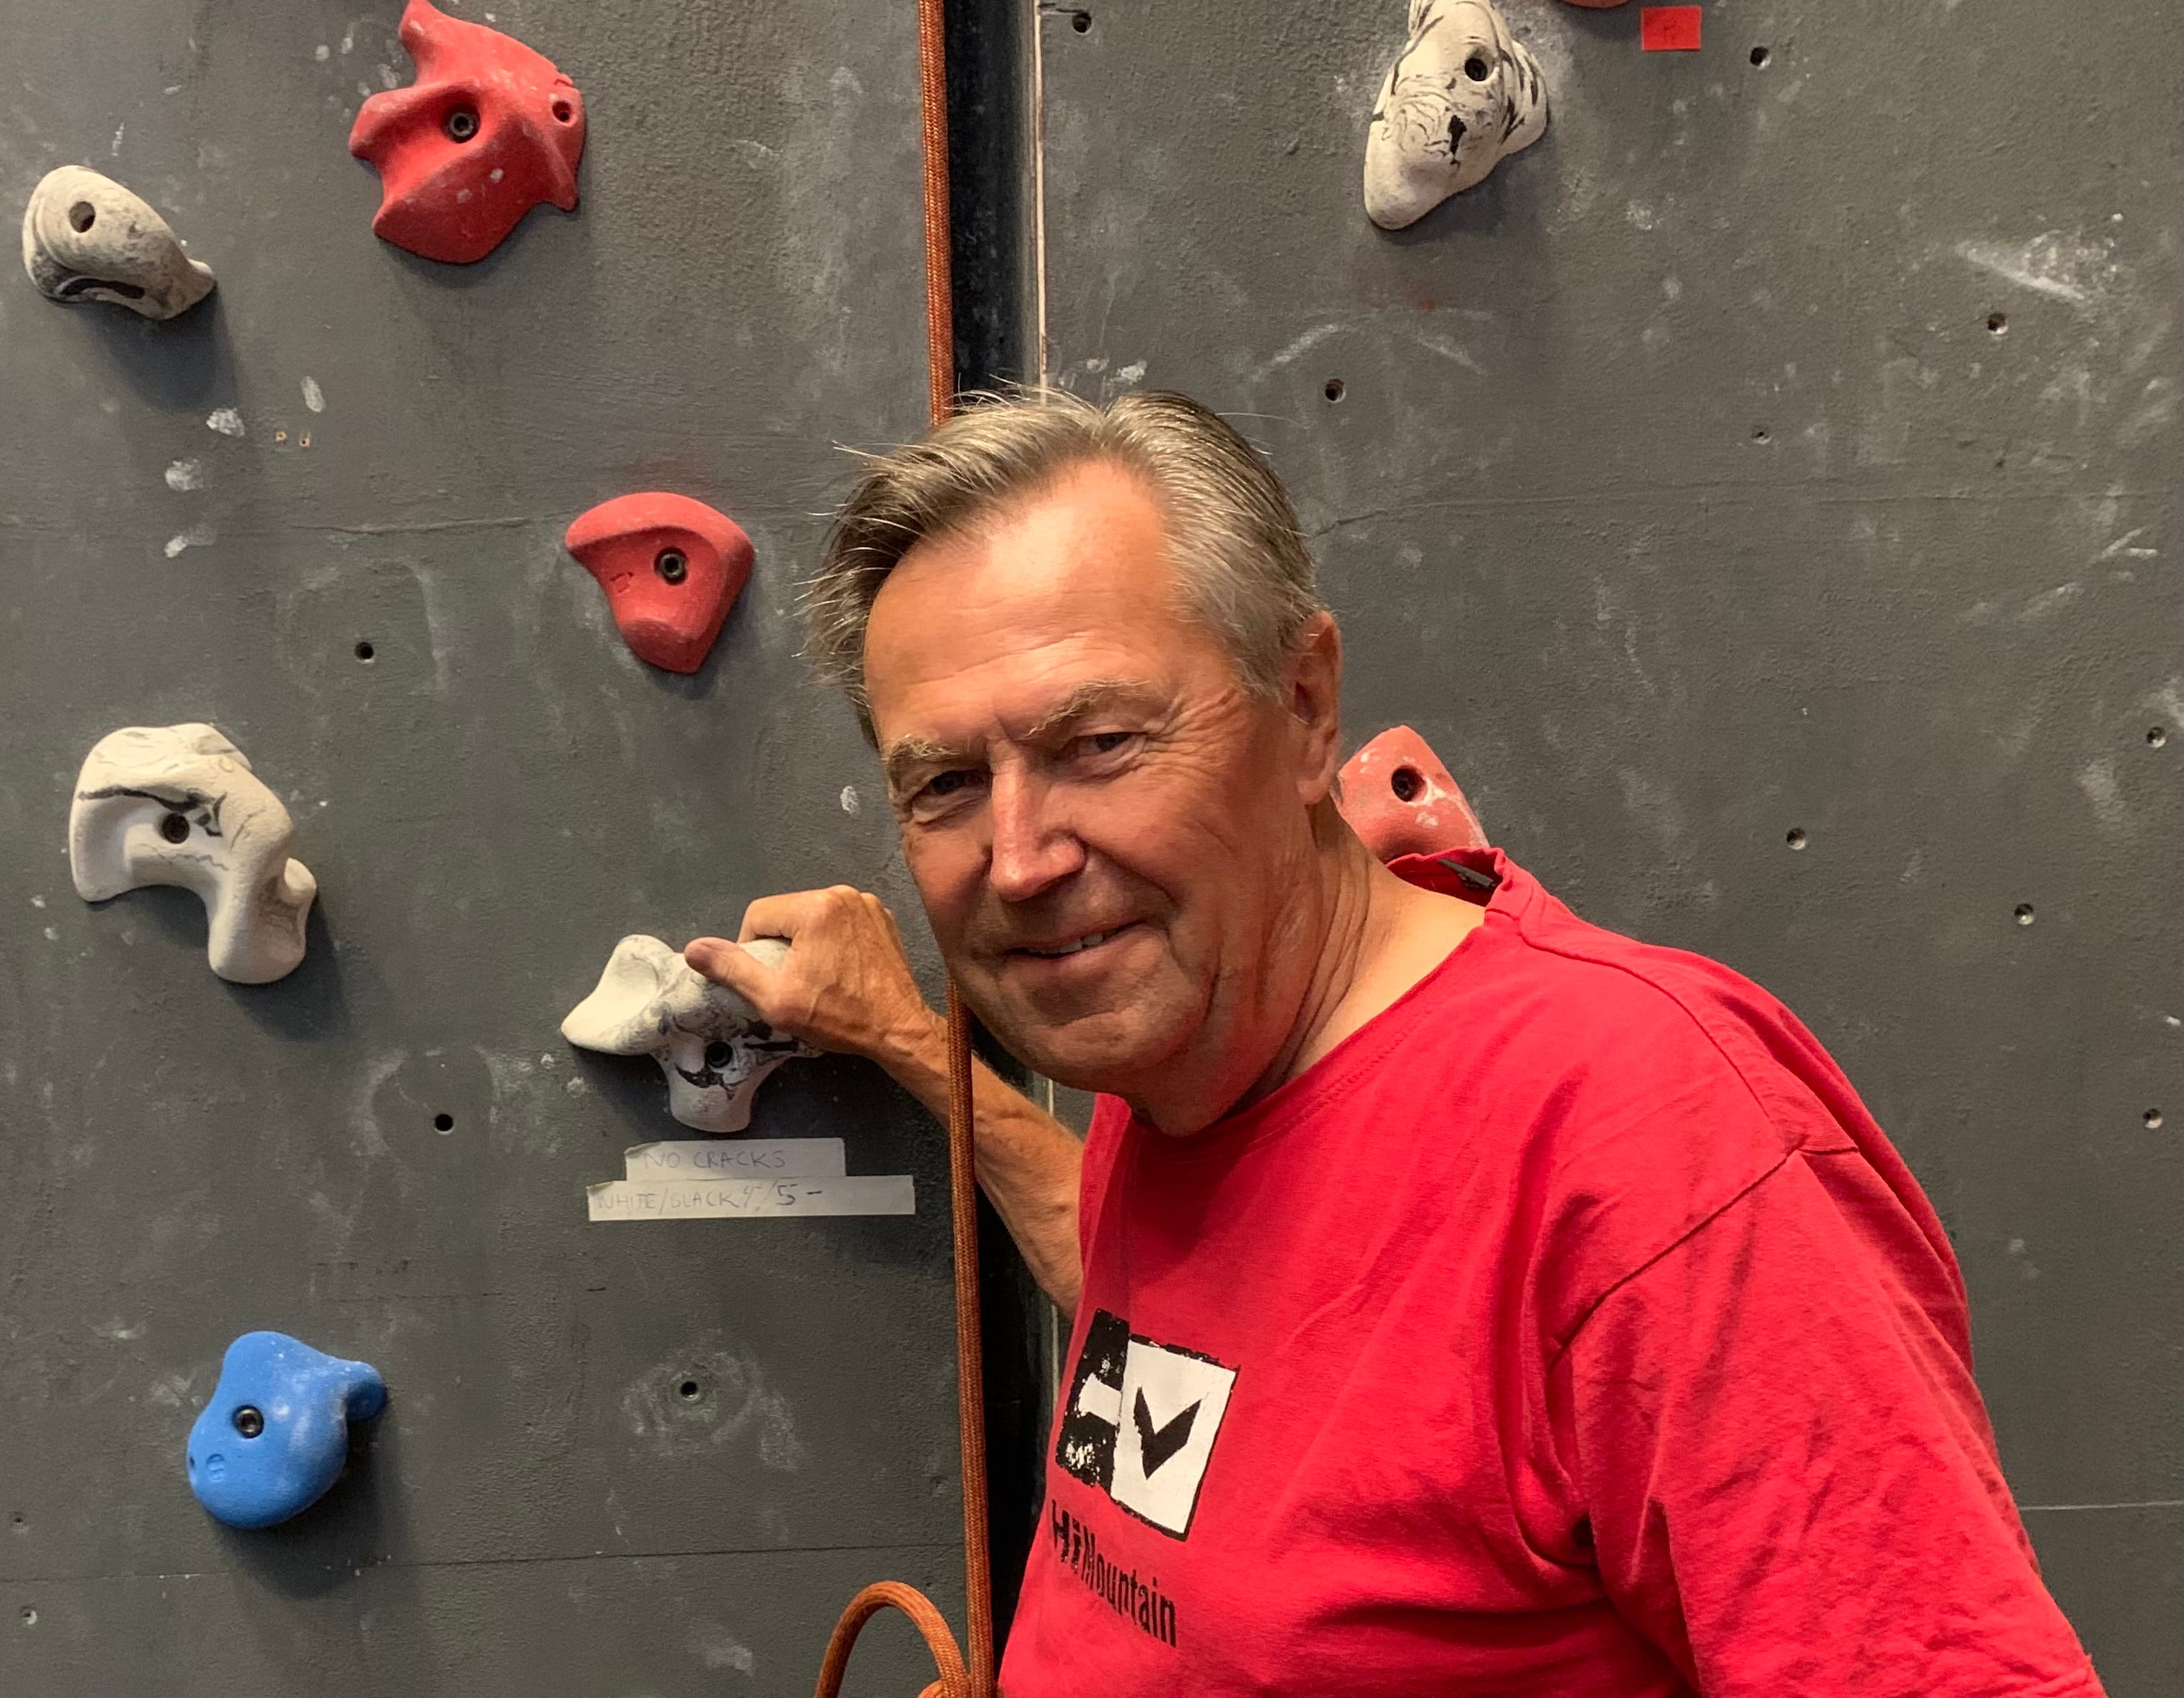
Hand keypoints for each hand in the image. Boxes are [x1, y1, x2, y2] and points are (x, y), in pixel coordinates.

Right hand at [685, 887, 943, 1075]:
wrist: (899, 1029)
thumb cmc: (838, 1017)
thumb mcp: (775, 1000)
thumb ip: (733, 969)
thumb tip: (694, 949)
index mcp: (815, 907)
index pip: (758, 915)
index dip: (751, 949)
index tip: (766, 979)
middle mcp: (842, 894)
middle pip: (786, 912)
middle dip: (779, 944)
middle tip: (790, 981)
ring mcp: (866, 904)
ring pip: (812, 915)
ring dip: (804, 941)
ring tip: (816, 977)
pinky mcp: (881, 917)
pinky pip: (839, 920)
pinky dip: (831, 939)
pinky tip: (839, 969)